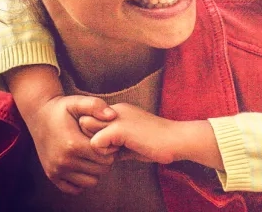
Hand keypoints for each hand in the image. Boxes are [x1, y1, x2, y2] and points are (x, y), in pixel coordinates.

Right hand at [22, 95, 117, 194]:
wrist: (39, 114)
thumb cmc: (63, 108)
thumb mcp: (78, 102)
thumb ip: (96, 106)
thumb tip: (112, 115)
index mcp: (73, 144)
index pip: (106, 158)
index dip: (112, 149)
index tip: (108, 139)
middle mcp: (64, 161)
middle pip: (101, 170)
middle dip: (106, 159)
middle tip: (102, 147)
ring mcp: (56, 170)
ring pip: (90, 182)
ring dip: (95, 170)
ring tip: (93, 155)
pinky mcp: (51, 175)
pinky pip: (73, 188)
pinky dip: (81, 180)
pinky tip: (83, 165)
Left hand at [88, 104, 222, 169]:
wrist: (178, 140)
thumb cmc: (158, 144)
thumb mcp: (131, 141)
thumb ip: (115, 142)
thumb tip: (100, 152)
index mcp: (119, 110)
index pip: (90, 118)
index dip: (93, 134)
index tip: (109, 147)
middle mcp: (116, 109)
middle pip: (83, 121)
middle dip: (90, 137)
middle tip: (108, 150)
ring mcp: (117, 117)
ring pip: (85, 127)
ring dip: (95, 143)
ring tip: (114, 151)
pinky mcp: (120, 128)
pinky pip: (94, 142)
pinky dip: (104, 152)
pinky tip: (120, 153)